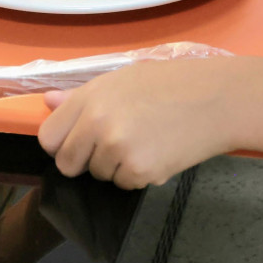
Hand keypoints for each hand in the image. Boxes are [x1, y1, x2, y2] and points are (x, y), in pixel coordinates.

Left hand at [38, 57, 244, 189]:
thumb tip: (47, 102)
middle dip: (87, 161)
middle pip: (67, 164)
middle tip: (117, 144)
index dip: (63, 143)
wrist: (216, 98)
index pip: (48, 137)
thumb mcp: (123, 79)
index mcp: (90, 96)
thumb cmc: (171, 83)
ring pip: (99, 175)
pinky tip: (159, 152)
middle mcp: (97, 122)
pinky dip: (140, 175)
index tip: (80, 142)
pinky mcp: (139, 170)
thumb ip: (81, 96)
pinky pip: (125, 184)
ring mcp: (117, 148)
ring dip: (117, 167)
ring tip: (147, 140)